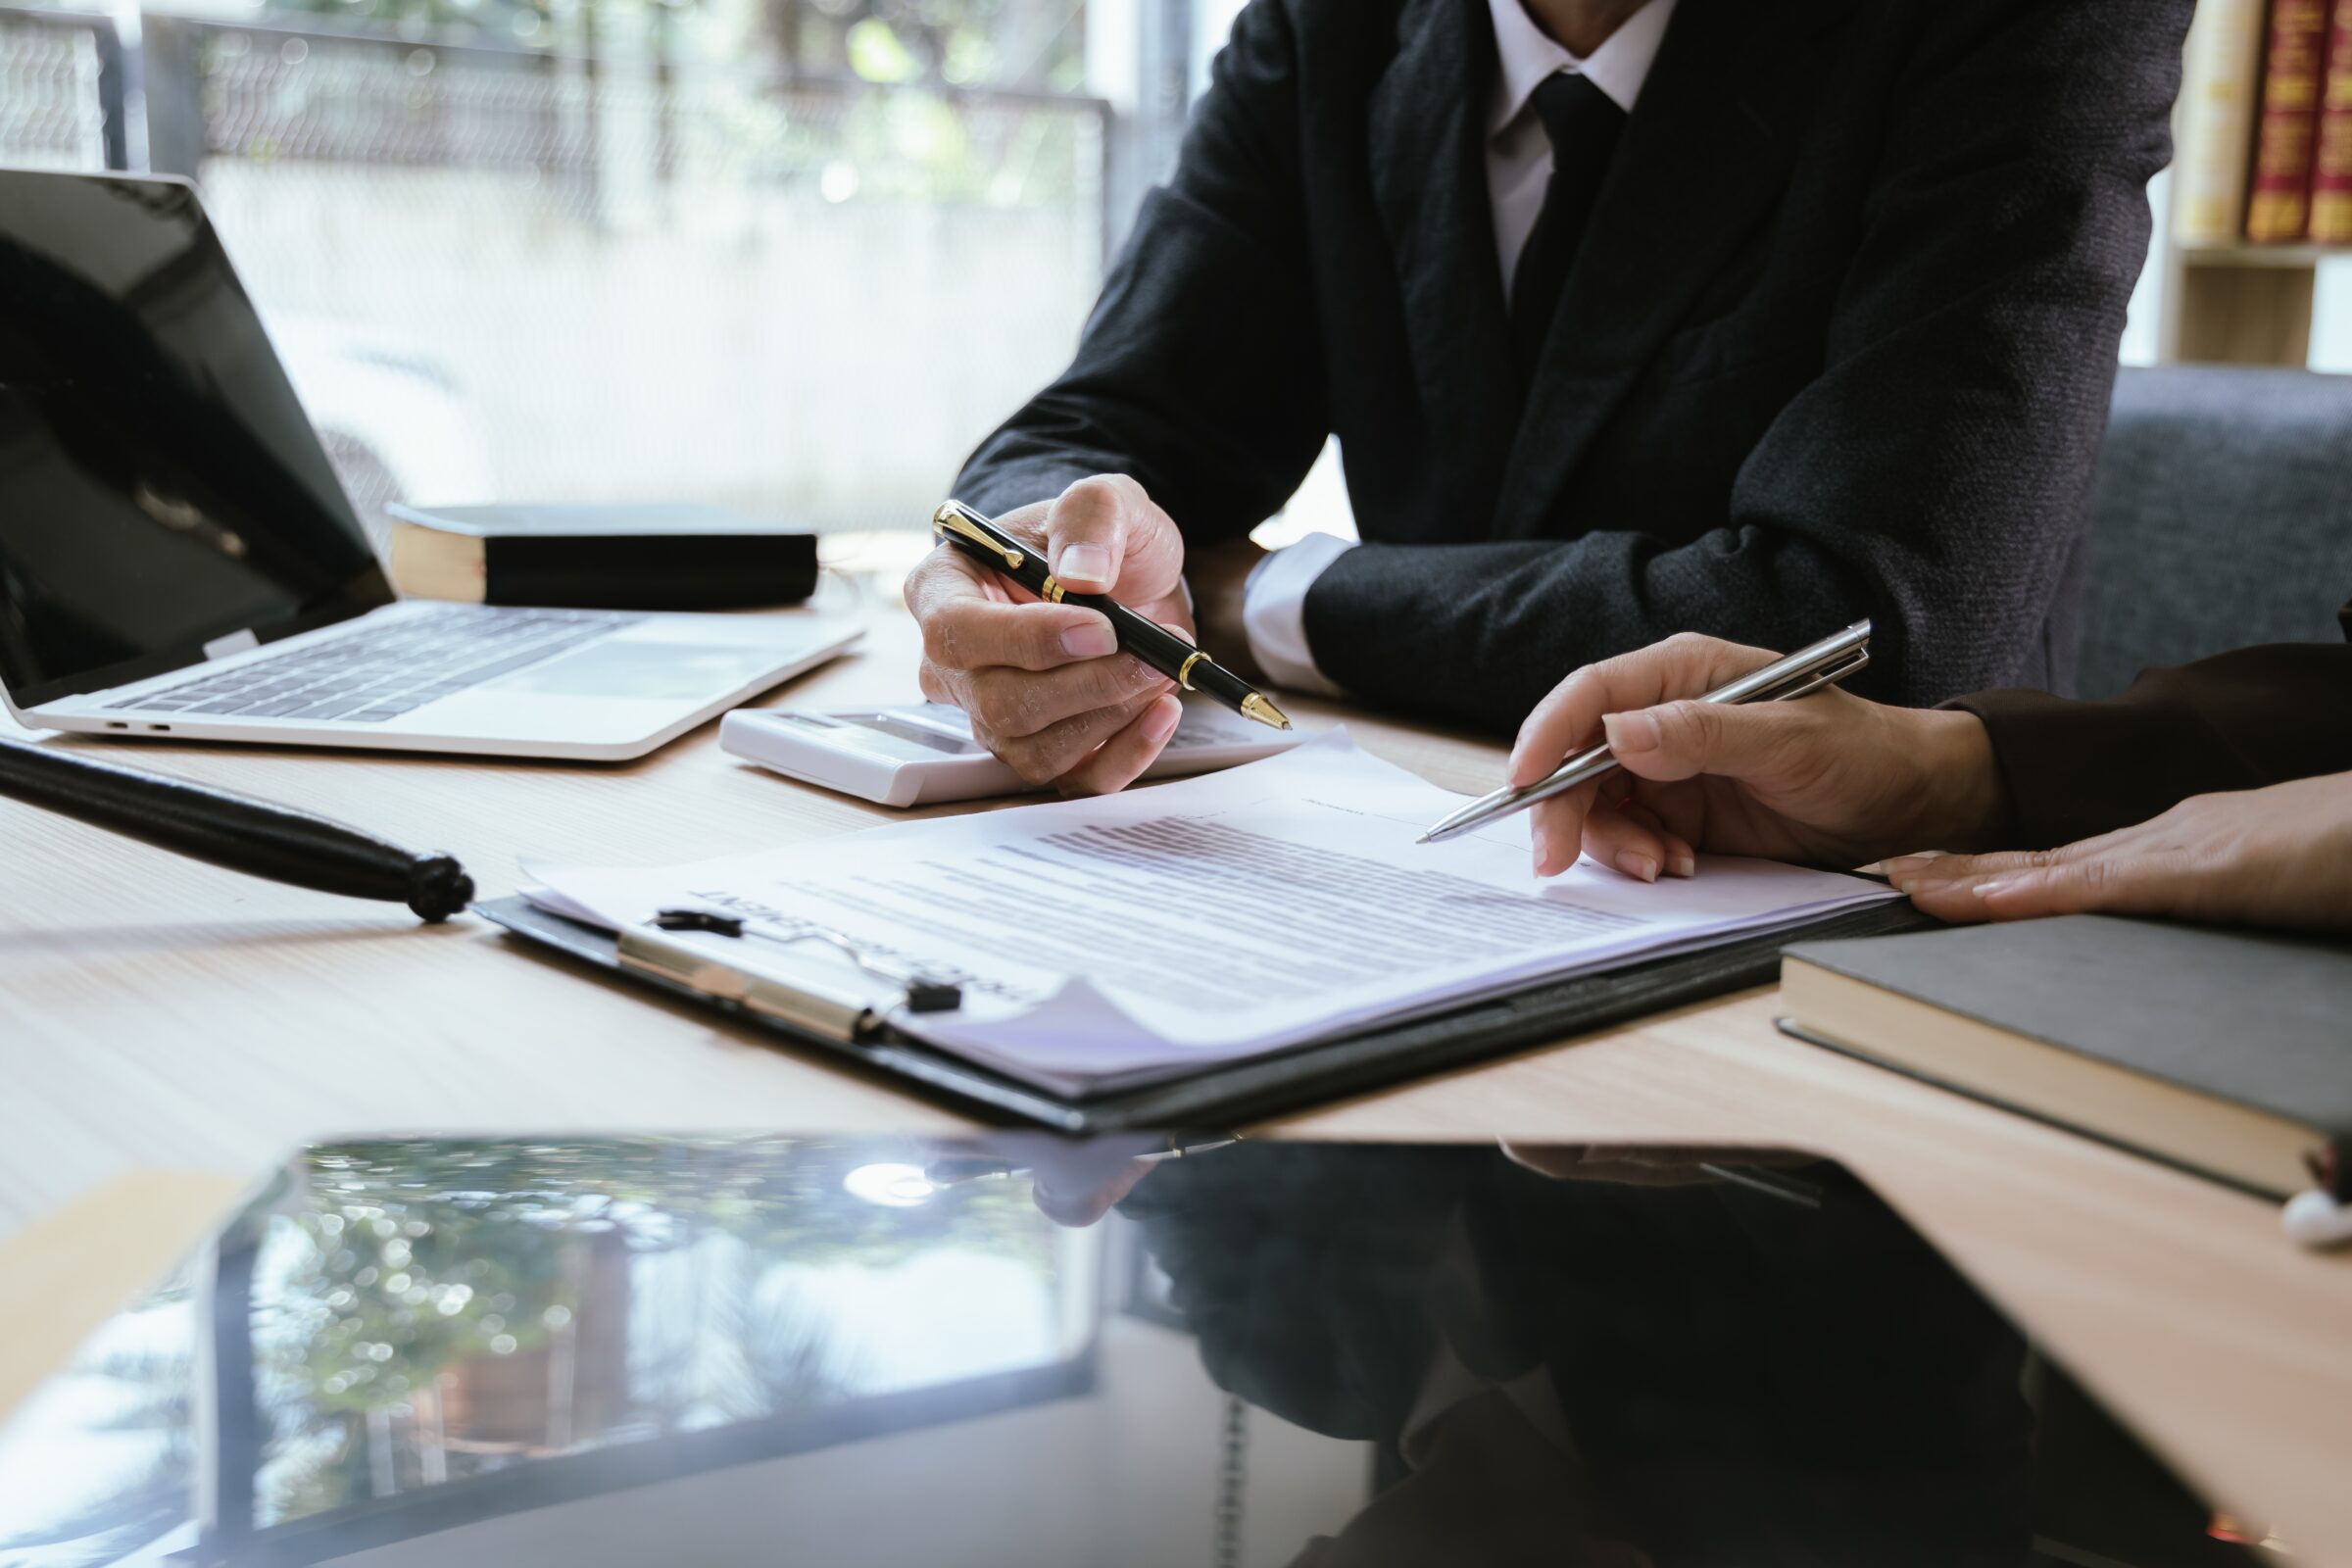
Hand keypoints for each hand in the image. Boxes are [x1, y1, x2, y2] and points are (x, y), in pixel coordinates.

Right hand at [904, 475, 1186, 794]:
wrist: (1127, 577)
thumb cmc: (1095, 540)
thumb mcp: (1104, 499)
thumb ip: (1091, 516)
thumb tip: (1082, 576)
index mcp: (942, 591)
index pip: (957, 634)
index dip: (1029, 640)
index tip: (1103, 629)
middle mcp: (955, 664)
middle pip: (998, 703)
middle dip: (1088, 685)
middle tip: (1154, 655)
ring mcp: (992, 715)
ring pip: (1033, 750)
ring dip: (1111, 717)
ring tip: (1162, 671)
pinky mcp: (1042, 749)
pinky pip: (1074, 780)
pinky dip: (1126, 754)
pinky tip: (1162, 712)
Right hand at [1510, 633, 2007, 879]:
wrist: (1907, 802)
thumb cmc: (1860, 751)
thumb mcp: (1787, 740)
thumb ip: (1702, 733)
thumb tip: (1619, 733)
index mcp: (1683, 674)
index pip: (1592, 694)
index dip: (1546, 734)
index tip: (1522, 781)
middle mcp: (1663, 716)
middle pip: (1577, 756)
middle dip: (1562, 808)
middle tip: (1554, 859)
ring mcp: (1668, 767)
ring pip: (1596, 804)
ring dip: (1612, 842)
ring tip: (1661, 866)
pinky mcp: (1679, 812)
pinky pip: (1629, 836)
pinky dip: (1639, 859)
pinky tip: (1679, 867)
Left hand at [1885, 772, 2351, 929]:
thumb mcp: (2274, 892)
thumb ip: (2227, 910)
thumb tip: (2205, 941)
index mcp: (2186, 848)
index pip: (2075, 864)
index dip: (2002, 873)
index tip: (1941, 880)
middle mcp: (2169, 838)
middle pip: (2044, 859)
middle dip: (1963, 869)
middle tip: (1887, 874)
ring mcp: (2180, 849)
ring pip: (2053, 867)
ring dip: (1972, 879)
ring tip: (1900, 883)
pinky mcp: (2201, 870)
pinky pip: (2096, 886)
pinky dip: (2029, 895)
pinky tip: (1975, 901)